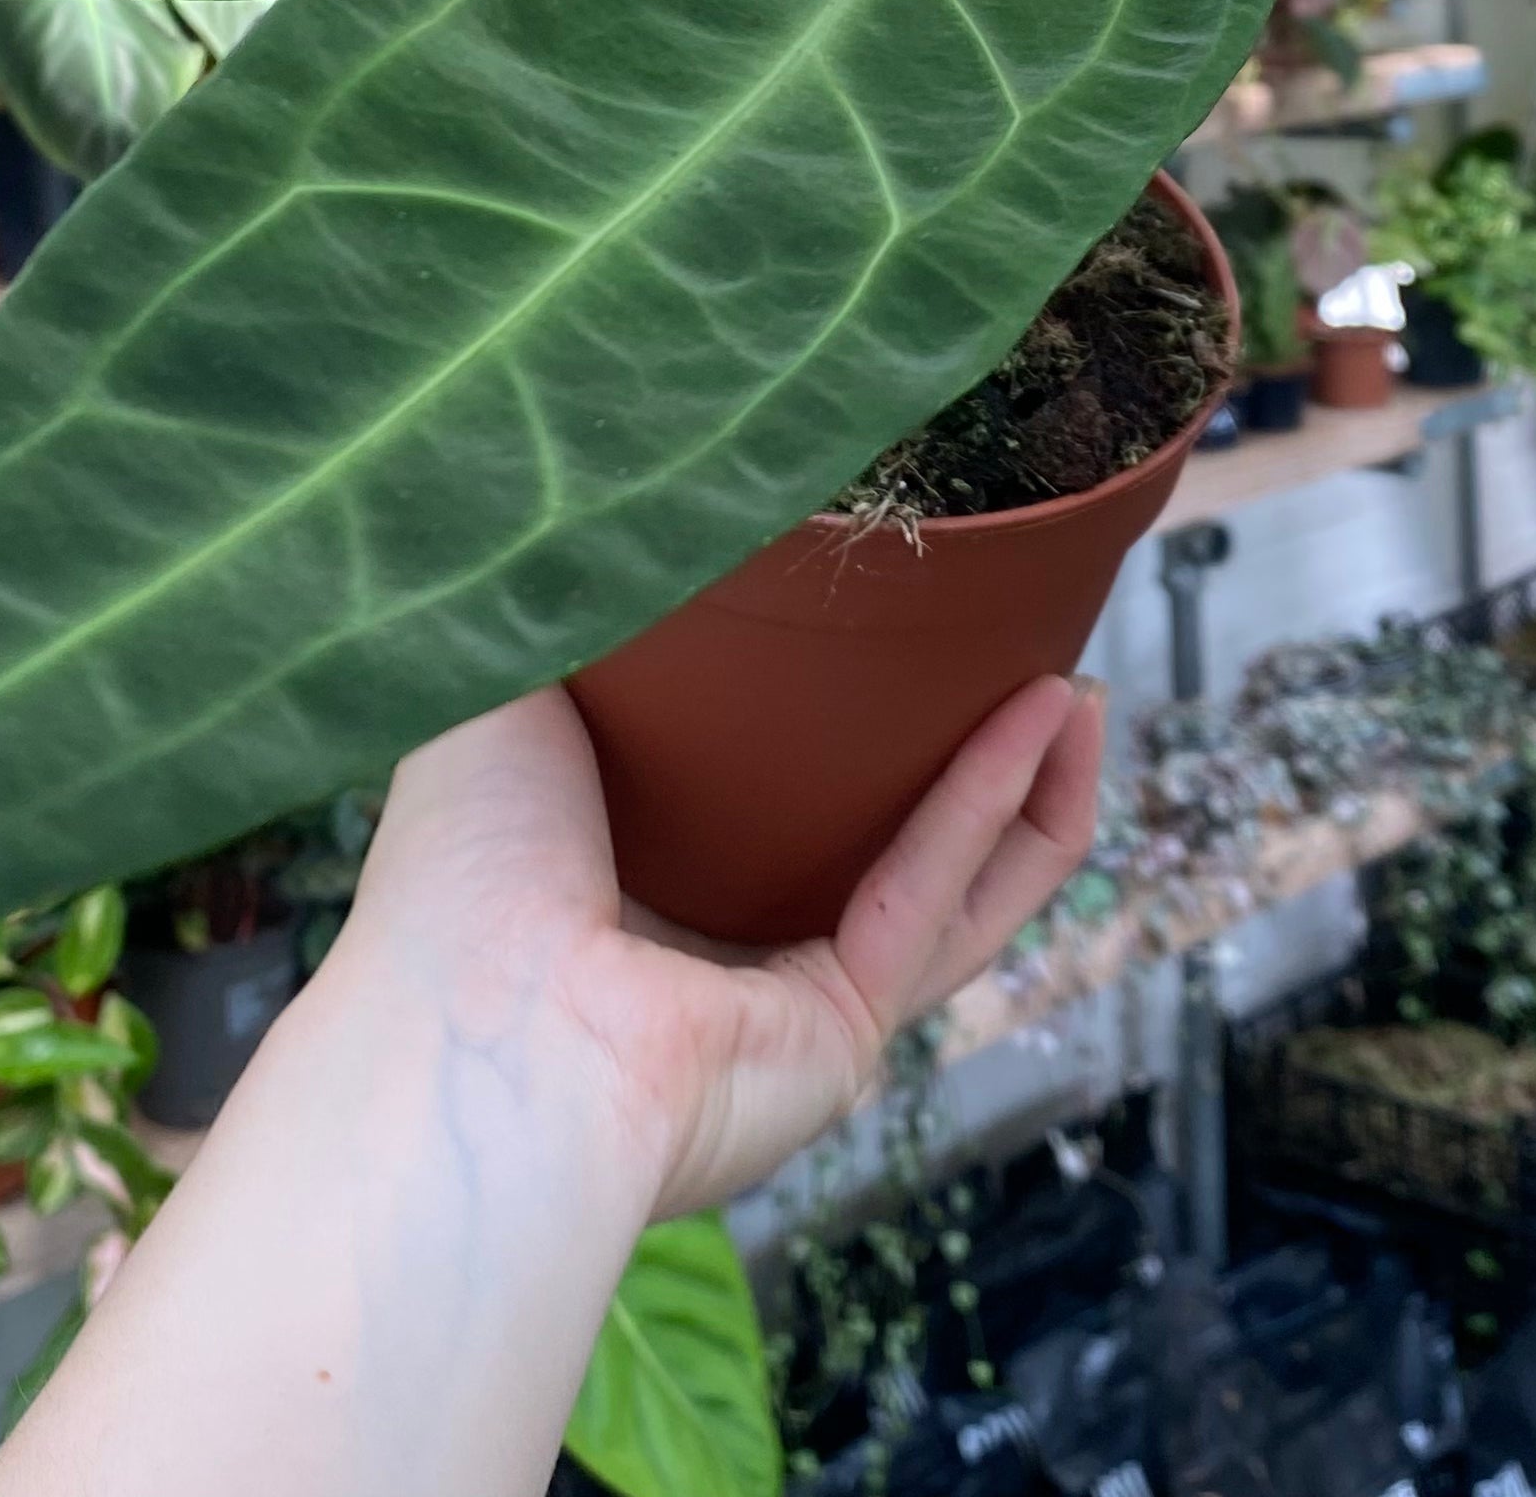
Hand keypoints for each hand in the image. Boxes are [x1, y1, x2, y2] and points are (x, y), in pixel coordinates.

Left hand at [328, 674, 1106, 1217]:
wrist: (483, 1031)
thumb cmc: (460, 871)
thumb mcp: (504, 697)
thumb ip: (576, 612)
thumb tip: (621, 502)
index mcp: (623, 881)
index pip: (746, 796)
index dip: (824, 713)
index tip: (878, 616)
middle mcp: (711, 951)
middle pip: (869, 840)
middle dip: (956, 751)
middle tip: (1014, 650)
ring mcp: (785, 1004)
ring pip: (949, 887)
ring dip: (1022, 783)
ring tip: (1075, 682)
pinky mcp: (843, 1034)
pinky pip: (943, 901)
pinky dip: (1004, 804)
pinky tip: (1052, 714)